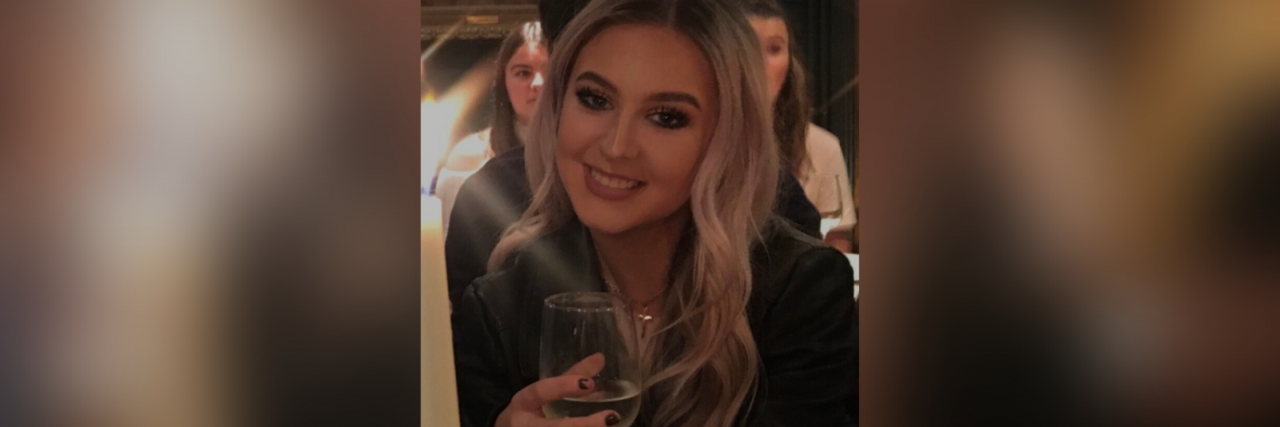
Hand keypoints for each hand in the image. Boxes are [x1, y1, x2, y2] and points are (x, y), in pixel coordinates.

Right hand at [495, 353, 620, 426]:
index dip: (562, 387)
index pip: (539, 392)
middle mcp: (524, 425)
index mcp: (522, 404)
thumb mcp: (542, 394)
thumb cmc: (528, 412)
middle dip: (583, 425)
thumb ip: (571, 377)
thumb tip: (600, 358)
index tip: (589, 383)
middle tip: (610, 418)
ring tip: (613, 426)